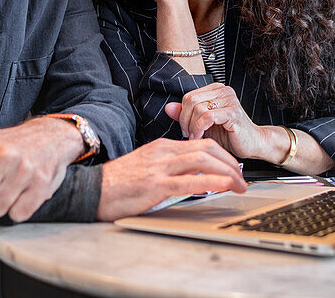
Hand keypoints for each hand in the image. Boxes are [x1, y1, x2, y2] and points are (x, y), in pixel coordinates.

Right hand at [96, 138, 246, 220]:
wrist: (92, 191)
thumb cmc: (117, 184)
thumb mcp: (145, 168)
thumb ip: (166, 168)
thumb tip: (189, 177)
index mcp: (161, 147)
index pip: (200, 144)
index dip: (222, 155)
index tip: (233, 168)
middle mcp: (163, 153)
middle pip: (207, 148)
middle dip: (230, 162)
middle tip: (242, 177)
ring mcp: (159, 168)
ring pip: (203, 161)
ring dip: (227, 172)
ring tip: (240, 184)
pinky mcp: (156, 185)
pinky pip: (191, 181)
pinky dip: (212, 182)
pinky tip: (224, 187)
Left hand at [164, 83, 266, 159]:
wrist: (252, 144)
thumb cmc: (229, 135)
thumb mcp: (202, 124)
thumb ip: (186, 114)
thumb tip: (169, 108)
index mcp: (215, 90)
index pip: (189, 96)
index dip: (182, 114)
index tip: (185, 128)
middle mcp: (223, 90)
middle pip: (191, 100)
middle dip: (185, 120)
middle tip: (188, 134)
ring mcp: (229, 100)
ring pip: (198, 108)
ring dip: (192, 126)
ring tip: (196, 137)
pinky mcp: (233, 112)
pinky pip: (208, 117)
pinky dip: (200, 128)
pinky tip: (201, 137)